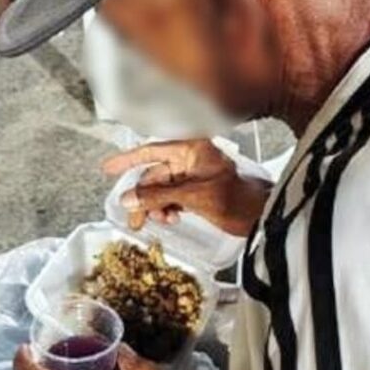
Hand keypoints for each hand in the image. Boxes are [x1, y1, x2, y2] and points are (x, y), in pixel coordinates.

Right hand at [103, 139, 270, 236]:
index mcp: (192, 148)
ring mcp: (194, 173)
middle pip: (154, 174)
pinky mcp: (197, 189)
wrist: (262, 216)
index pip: (151, 150)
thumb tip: (128, 199)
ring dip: (156, 205)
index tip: (107, 169)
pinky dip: (166, 207)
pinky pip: (171, 195)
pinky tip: (171, 218)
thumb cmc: (238, 199)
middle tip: (135, 221)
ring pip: (161, 188)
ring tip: (161, 221)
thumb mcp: (194, 196)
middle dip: (144, 197)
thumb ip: (158, 196)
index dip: (127, 159)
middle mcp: (191, 157)